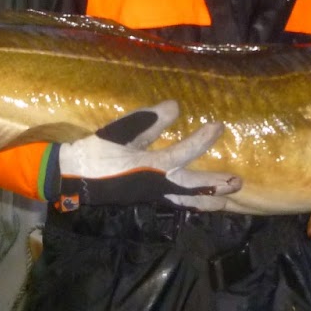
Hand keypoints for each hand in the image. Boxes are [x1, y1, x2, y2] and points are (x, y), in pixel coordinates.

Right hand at [44, 101, 241, 211]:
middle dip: (214, 185)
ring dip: (205, 201)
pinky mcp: (145, 198)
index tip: (219, 126)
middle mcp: (156, 185)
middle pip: (192, 187)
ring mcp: (151, 195)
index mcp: (151, 167)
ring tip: (225, 203)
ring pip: (184, 200)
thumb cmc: (97, 152)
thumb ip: (149, 121)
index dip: (203, 139)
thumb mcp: (122, 131)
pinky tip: (197, 203)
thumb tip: (176, 107)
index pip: (184, 152)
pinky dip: (188, 203)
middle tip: (237, 183)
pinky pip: (173, 202)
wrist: (73, 175)